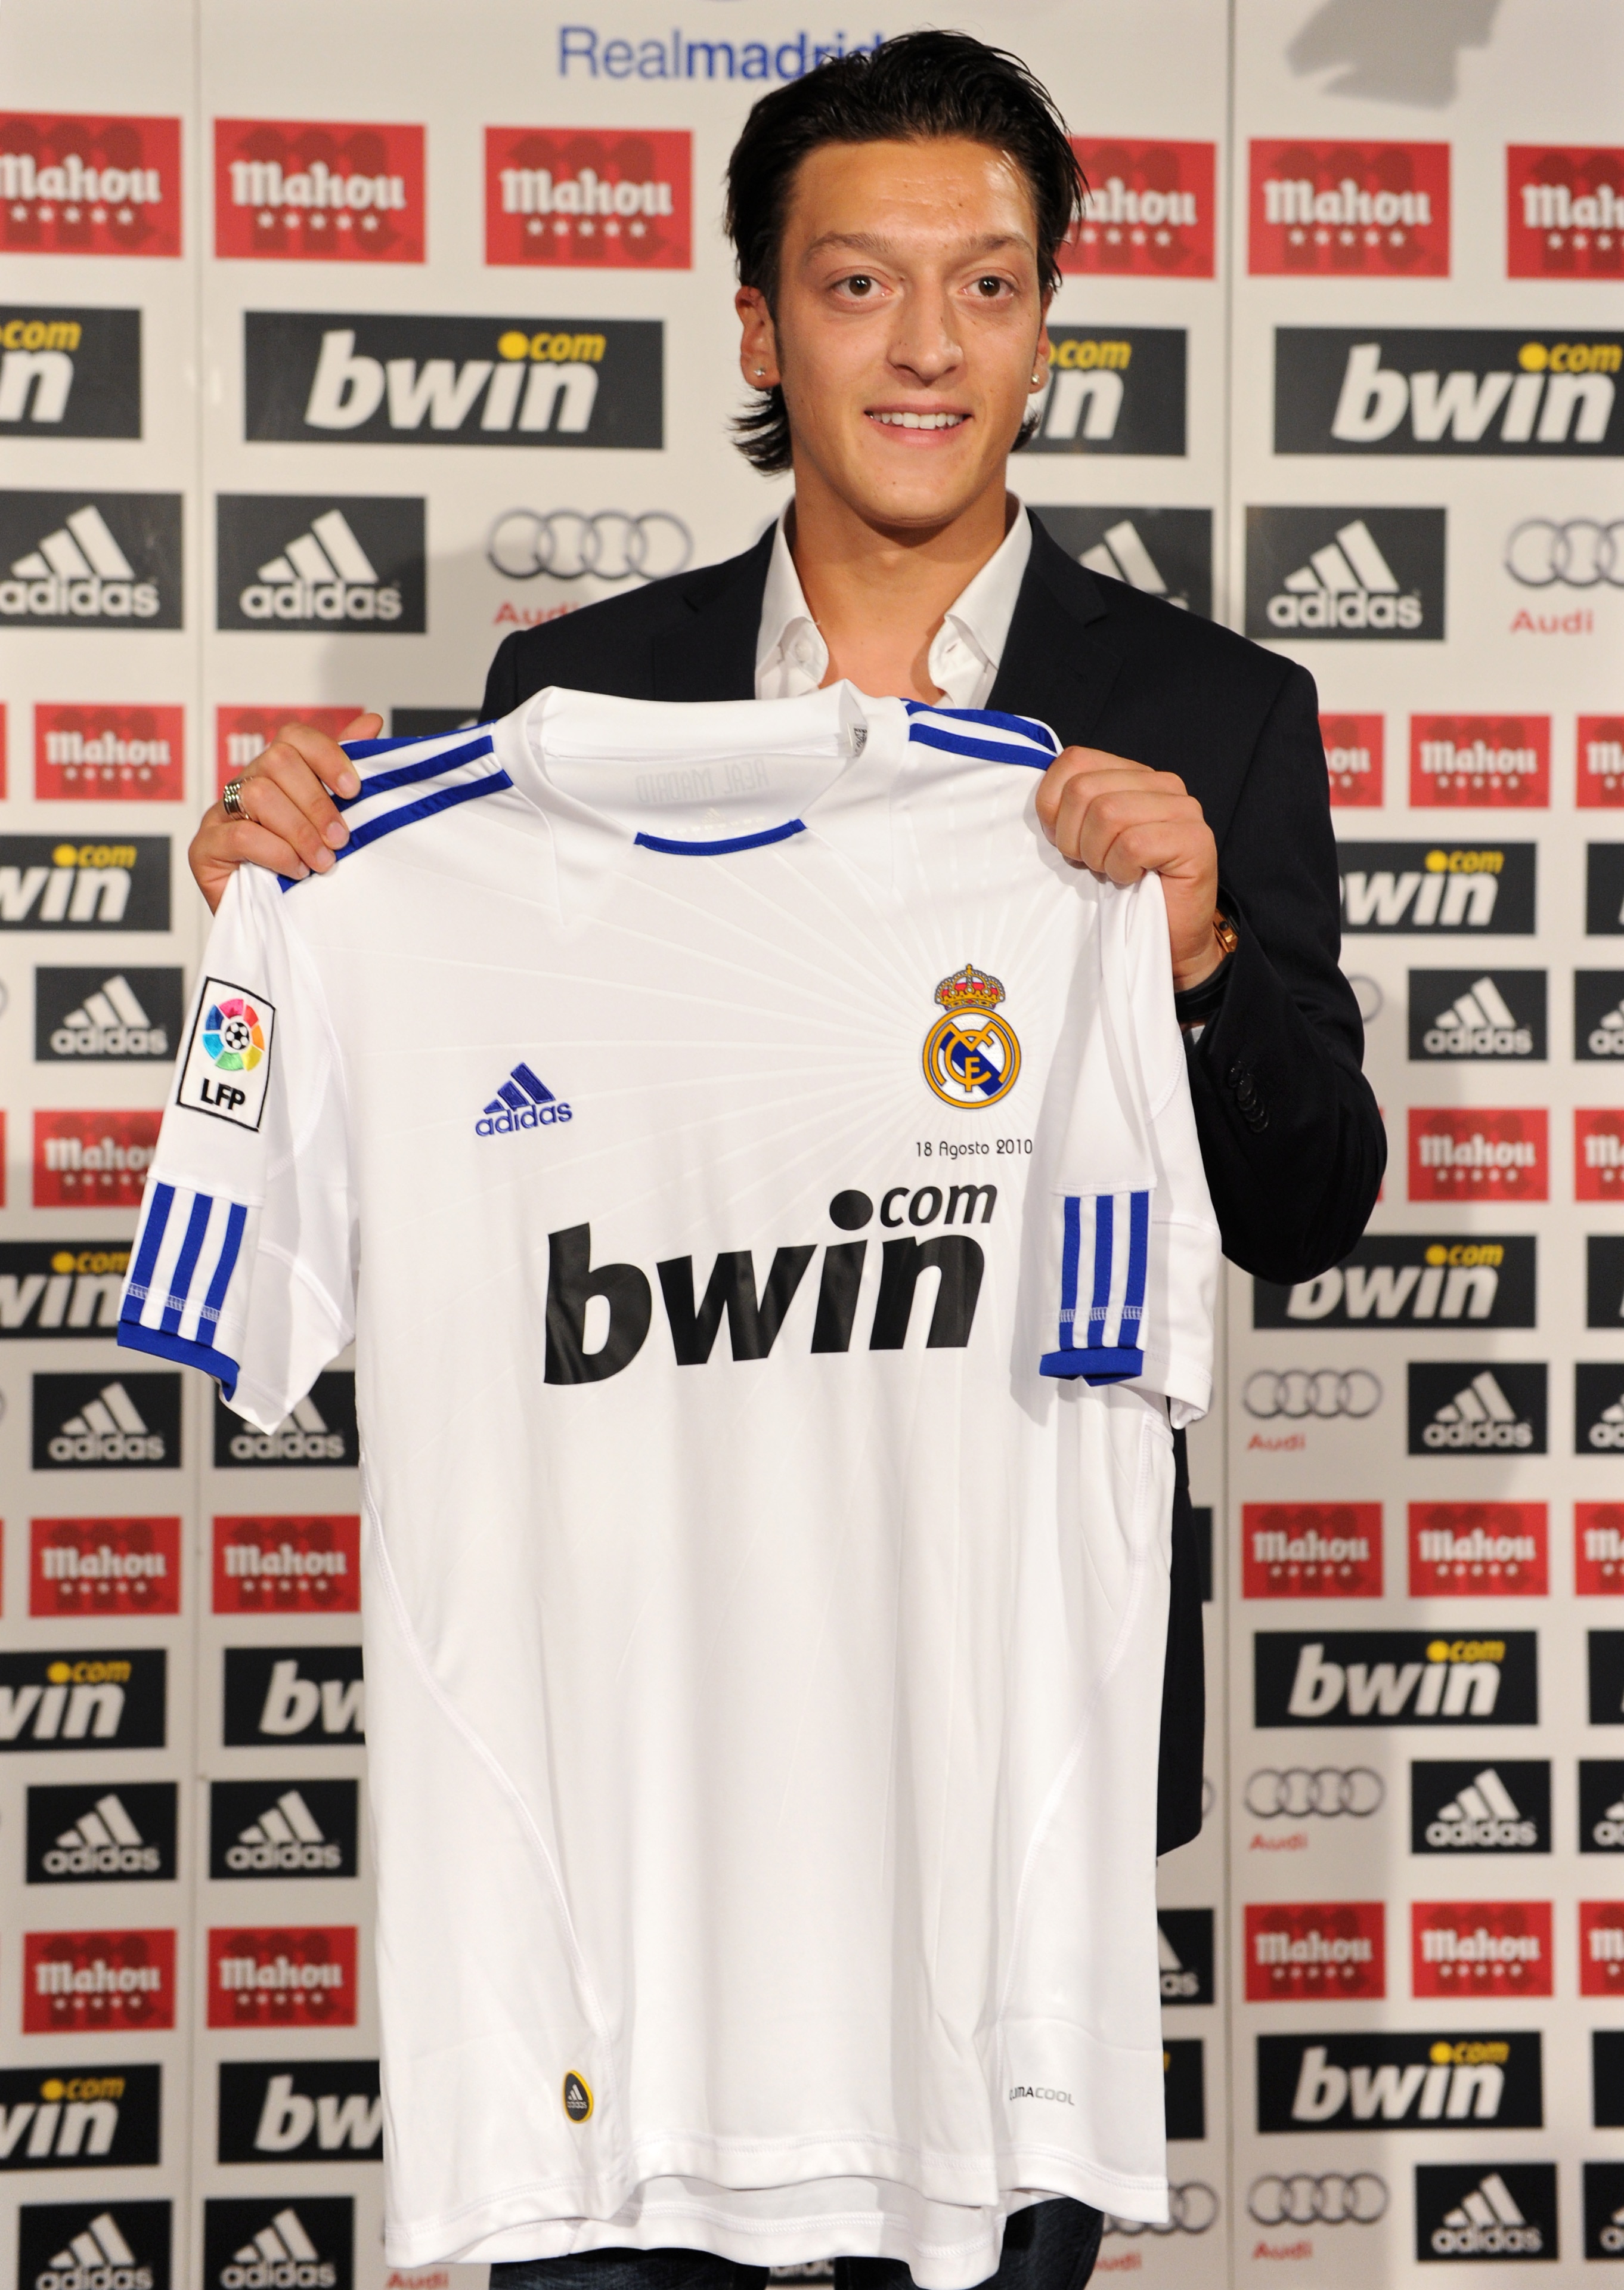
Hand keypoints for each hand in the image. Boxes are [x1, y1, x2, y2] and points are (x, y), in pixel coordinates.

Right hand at [190, 715, 379, 913]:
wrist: (278, 925)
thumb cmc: (306, 870)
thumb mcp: (333, 820)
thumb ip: (345, 771)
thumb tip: (372, 722)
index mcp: (275, 774)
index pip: (294, 738)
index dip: (327, 756)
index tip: (354, 789)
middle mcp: (244, 785)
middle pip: (276, 761)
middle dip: (317, 802)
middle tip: (340, 838)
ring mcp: (219, 815)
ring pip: (258, 794)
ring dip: (299, 831)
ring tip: (322, 862)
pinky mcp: (204, 848)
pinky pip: (241, 835)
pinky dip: (277, 853)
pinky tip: (295, 871)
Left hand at [1035, 745, 1222, 989]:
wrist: (1169, 935)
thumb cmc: (1124, 888)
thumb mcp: (1085, 840)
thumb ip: (1070, 808)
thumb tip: (1041, 797)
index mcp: (1133, 775)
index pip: (1075, 760)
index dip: (1053, 804)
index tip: (1061, 838)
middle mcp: (1162, 783)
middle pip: (1084, 789)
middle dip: (1072, 836)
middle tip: (1089, 863)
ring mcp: (1183, 809)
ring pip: (1107, 813)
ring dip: (1097, 855)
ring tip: (1111, 871)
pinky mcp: (1196, 839)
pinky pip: (1132, 844)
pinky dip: (1121, 869)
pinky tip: (1133, 879)